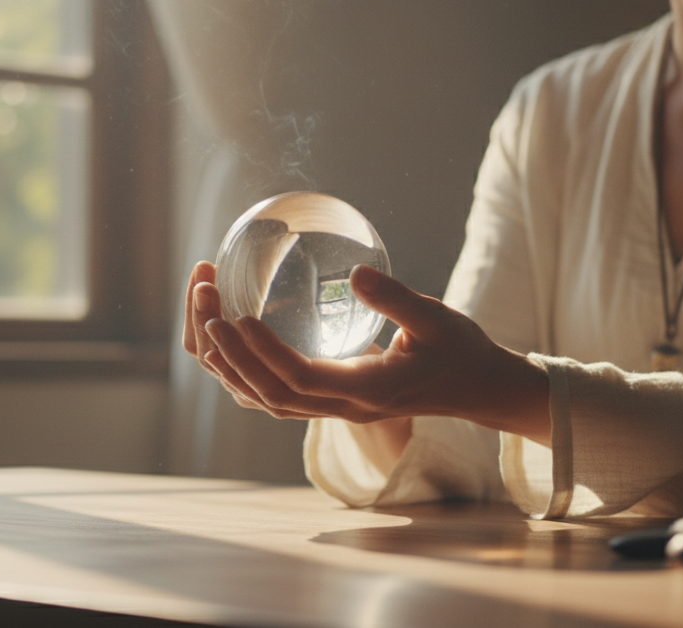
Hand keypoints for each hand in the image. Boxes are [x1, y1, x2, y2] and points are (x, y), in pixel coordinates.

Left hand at [193, 264, 550, 444]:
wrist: (477, 389)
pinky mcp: (333, 401)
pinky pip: (278, 396)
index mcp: (367, 390)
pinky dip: (246, 373)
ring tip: (205, 317)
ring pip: (267, 400)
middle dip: (230, 355)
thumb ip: (396, 299)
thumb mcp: (436, 319)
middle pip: (270, 395)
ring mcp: (336, 409)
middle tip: (206, 307)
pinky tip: (229, 340)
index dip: (264, 353)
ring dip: (230, 365)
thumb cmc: (460, 350)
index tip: (238, 318)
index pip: (301, 379)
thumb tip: (354, 273)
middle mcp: (344, 407)